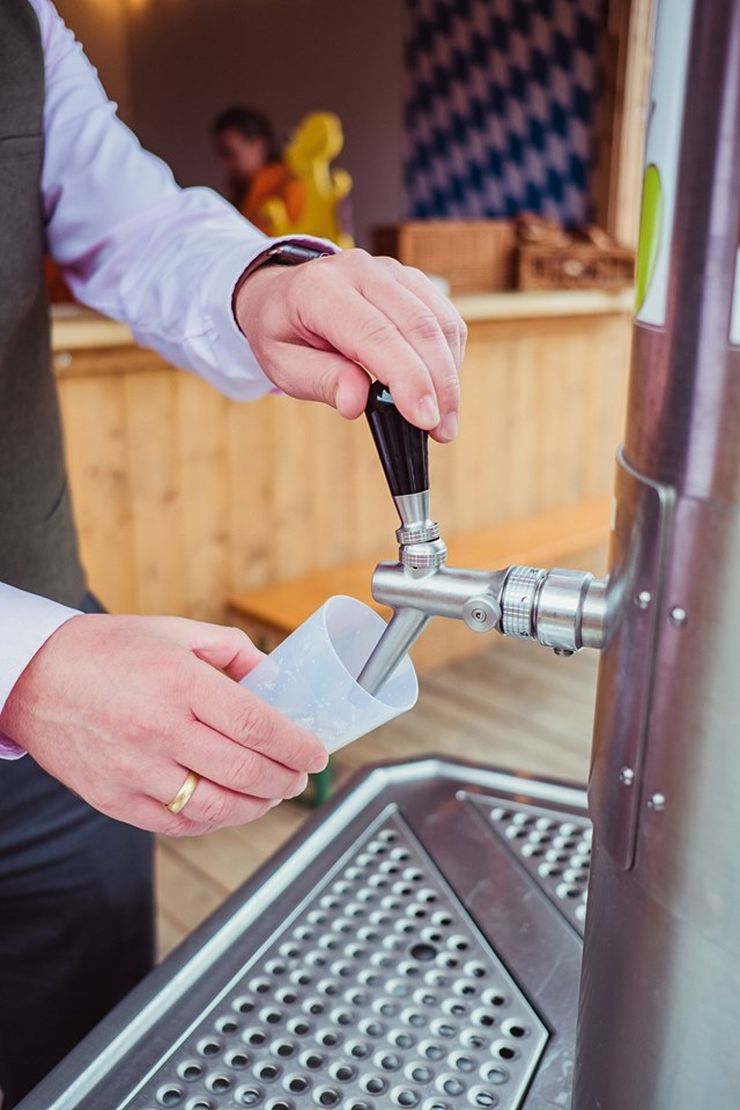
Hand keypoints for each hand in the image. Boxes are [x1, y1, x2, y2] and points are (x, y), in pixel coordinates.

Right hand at [0, 614, 326, 836]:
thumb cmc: (106, 650)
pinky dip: (214, 821)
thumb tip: (275, 678)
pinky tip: (229, 808)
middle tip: (300, 775)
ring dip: (257, 806)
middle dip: (286, 778)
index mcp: (179, 682)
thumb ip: (233, 650)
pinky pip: (179, 824)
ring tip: (271, 794)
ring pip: (217, 806)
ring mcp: (135, 769)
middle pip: (245, 770)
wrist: (33, 678)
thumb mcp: (175, 632)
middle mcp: (159, 729)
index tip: (317, 754)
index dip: (296, 745)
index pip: (257, 724)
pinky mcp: (115, 799)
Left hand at [234, 248, 466, 442]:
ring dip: (450, 375)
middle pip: (418, 326)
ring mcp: (390, 271)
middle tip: (442, 431)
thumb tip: (356, 403)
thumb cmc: (283, 333)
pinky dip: (450, 357)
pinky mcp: (410, 280)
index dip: (407, 378)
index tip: (425, 419)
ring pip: (439, 322)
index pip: (376, 334)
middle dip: (439, 384)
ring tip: (444, 419)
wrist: (281, 295)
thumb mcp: (283, 365)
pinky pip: (444, 318)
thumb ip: (321, 381)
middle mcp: (360, 270)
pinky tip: (439, 388)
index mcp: (320, 289)